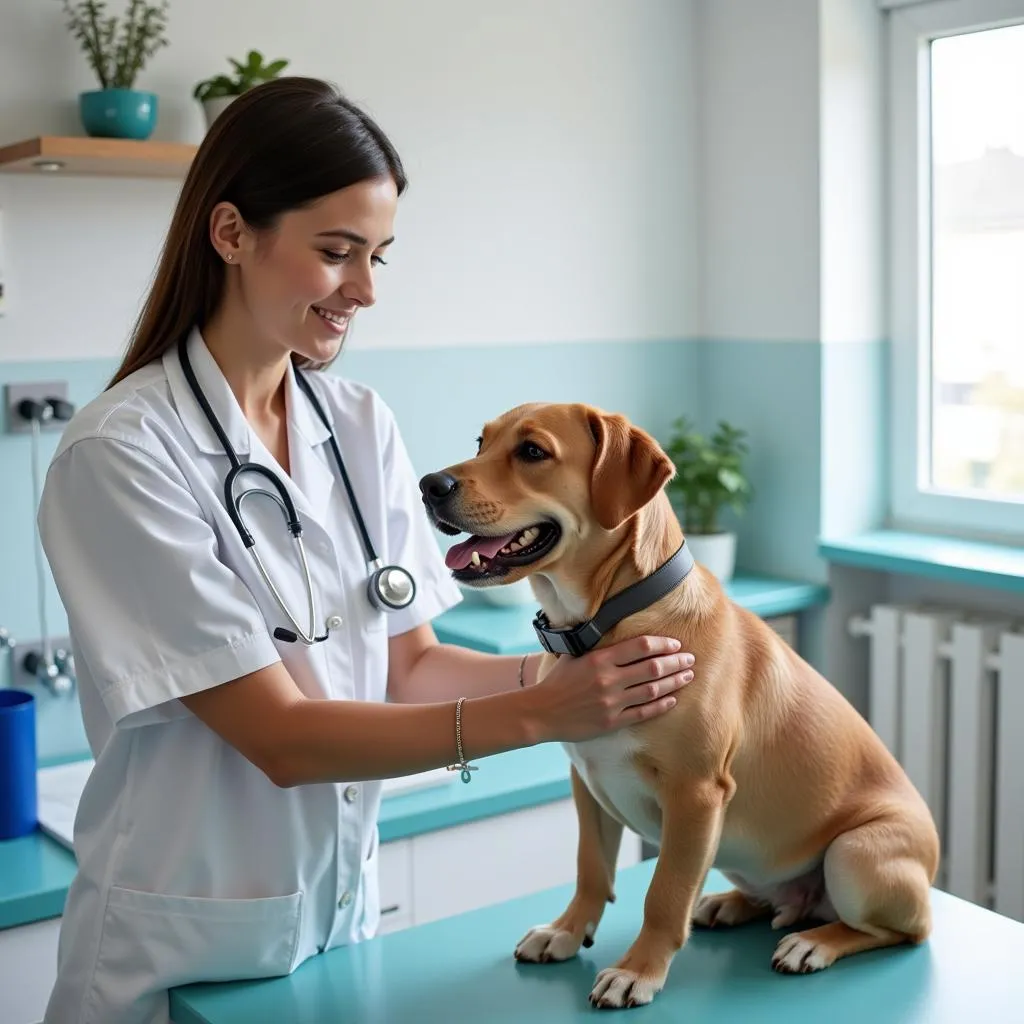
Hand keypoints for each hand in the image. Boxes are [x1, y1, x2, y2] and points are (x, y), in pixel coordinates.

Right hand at [524, 636, 694, 744]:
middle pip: (652, 667)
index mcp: (599, 659)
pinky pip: (644, 712)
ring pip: (653, 689)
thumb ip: (593, 643)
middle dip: (676, 662)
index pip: (640, 646)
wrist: (541, 712)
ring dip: (674, 682)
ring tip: (688, 676)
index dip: (662, 644)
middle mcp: (609, 679)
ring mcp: (612, 702)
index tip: (675, 643)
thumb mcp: (573, 655)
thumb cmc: (556, 681)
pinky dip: (661, 705)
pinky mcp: (613, 721)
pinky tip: (673, 699)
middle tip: (690, 658)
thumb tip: (606, 625)